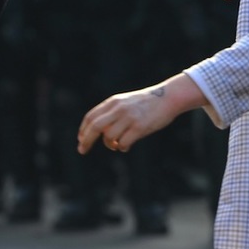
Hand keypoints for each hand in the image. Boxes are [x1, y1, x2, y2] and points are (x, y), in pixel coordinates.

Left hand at [77, 74, 208, 153]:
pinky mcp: (139, 127)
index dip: (83, 129)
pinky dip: (122, 147)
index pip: (91, 116)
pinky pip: (123, 143)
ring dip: (110, 145)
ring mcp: (129, 118)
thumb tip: (99, 132)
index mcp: (113, 101)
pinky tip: (126, 145)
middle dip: (86, 140)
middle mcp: (119, 108)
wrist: (168, 98)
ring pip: (109, 137)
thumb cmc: (146, 103)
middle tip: (82, 150)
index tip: (80, 140)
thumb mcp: (125, 102)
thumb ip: (112, 113)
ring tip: (115, 145)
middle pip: (95, 127)